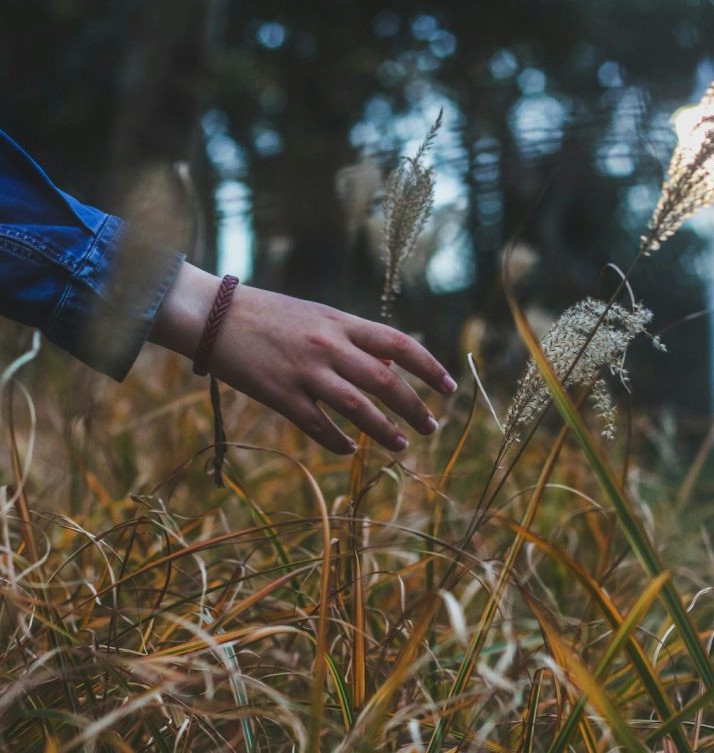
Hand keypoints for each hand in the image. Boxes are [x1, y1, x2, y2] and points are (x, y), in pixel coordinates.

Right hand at [149, 263, 456, 453]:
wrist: (214, 315)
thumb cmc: (270, 313)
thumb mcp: (318, 316)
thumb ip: (354, 340)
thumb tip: (390, 371)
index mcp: (341, 322)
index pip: (399, 344)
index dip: (429, 367)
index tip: (449, 387)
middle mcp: (329, 346)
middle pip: (385, 382)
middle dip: (415, 407)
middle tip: (432, 427)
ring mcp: (304, 371)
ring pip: (358, 408)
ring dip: (385, 431)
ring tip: (402, 446)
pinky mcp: (280, 395)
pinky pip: (318, 426)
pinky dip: (338, 442)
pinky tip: (350, 450)